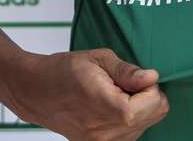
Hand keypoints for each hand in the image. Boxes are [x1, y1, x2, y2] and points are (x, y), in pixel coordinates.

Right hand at [6, 47, 168, 140]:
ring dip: (135, 109)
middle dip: (144, 96)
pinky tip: (107, 108)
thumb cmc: (64, 70)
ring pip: (144, 125)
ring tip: (109, 95)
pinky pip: (129, 134)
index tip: (129, 77)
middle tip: (119, 84)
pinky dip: (125, 119)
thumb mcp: (98, 59)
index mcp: (112, 109)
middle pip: (154, 116)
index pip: (156, 102)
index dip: (147, 84)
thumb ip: (128, 72)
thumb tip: (152, 78)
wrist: (35, 91)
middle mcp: (109, 134)